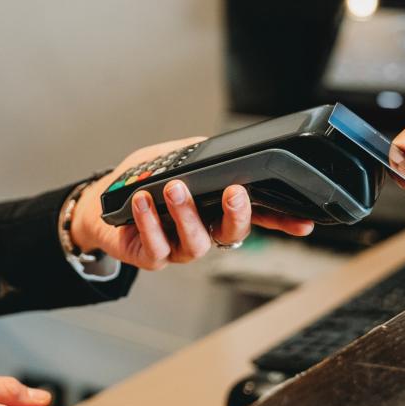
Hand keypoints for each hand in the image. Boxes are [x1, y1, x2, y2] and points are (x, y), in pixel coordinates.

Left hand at [69, 138, 314, 269]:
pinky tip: (144, 200)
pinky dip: (150, 221)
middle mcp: (205, 231)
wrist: (100, 205)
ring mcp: (181, 248)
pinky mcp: (154, 257)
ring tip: (174, 188)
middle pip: (234, 233)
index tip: (305, 222)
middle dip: (238, 214)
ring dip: (187, 214)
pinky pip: (157, 246)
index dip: (283, 221)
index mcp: (217, 209)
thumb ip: (195, 153)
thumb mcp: (170, 157)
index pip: (257, 215)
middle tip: (234, 192)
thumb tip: (214, 148)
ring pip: (197, 242)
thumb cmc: (140, 181)